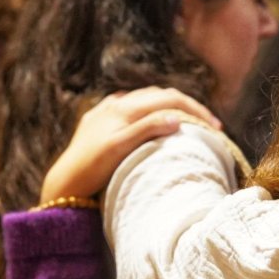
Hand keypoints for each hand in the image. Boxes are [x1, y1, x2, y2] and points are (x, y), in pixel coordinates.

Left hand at [40, 87, 220, 202]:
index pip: (170, 99)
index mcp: (125, 108)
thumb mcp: (120, 148)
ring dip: (168, 107)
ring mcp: (107, 111)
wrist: (63, 182)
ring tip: (185, 123)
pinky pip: (129, 107)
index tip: (215, 128)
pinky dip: (147, 111)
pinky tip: (150, 121)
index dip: (195, 110)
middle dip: (187, 107)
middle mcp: (116, 104)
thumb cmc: (92, 168)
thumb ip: (147, 129)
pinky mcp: (98, 120)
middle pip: (160, 96)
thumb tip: (177, 119)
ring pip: (145, 100)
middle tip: (208, 126)